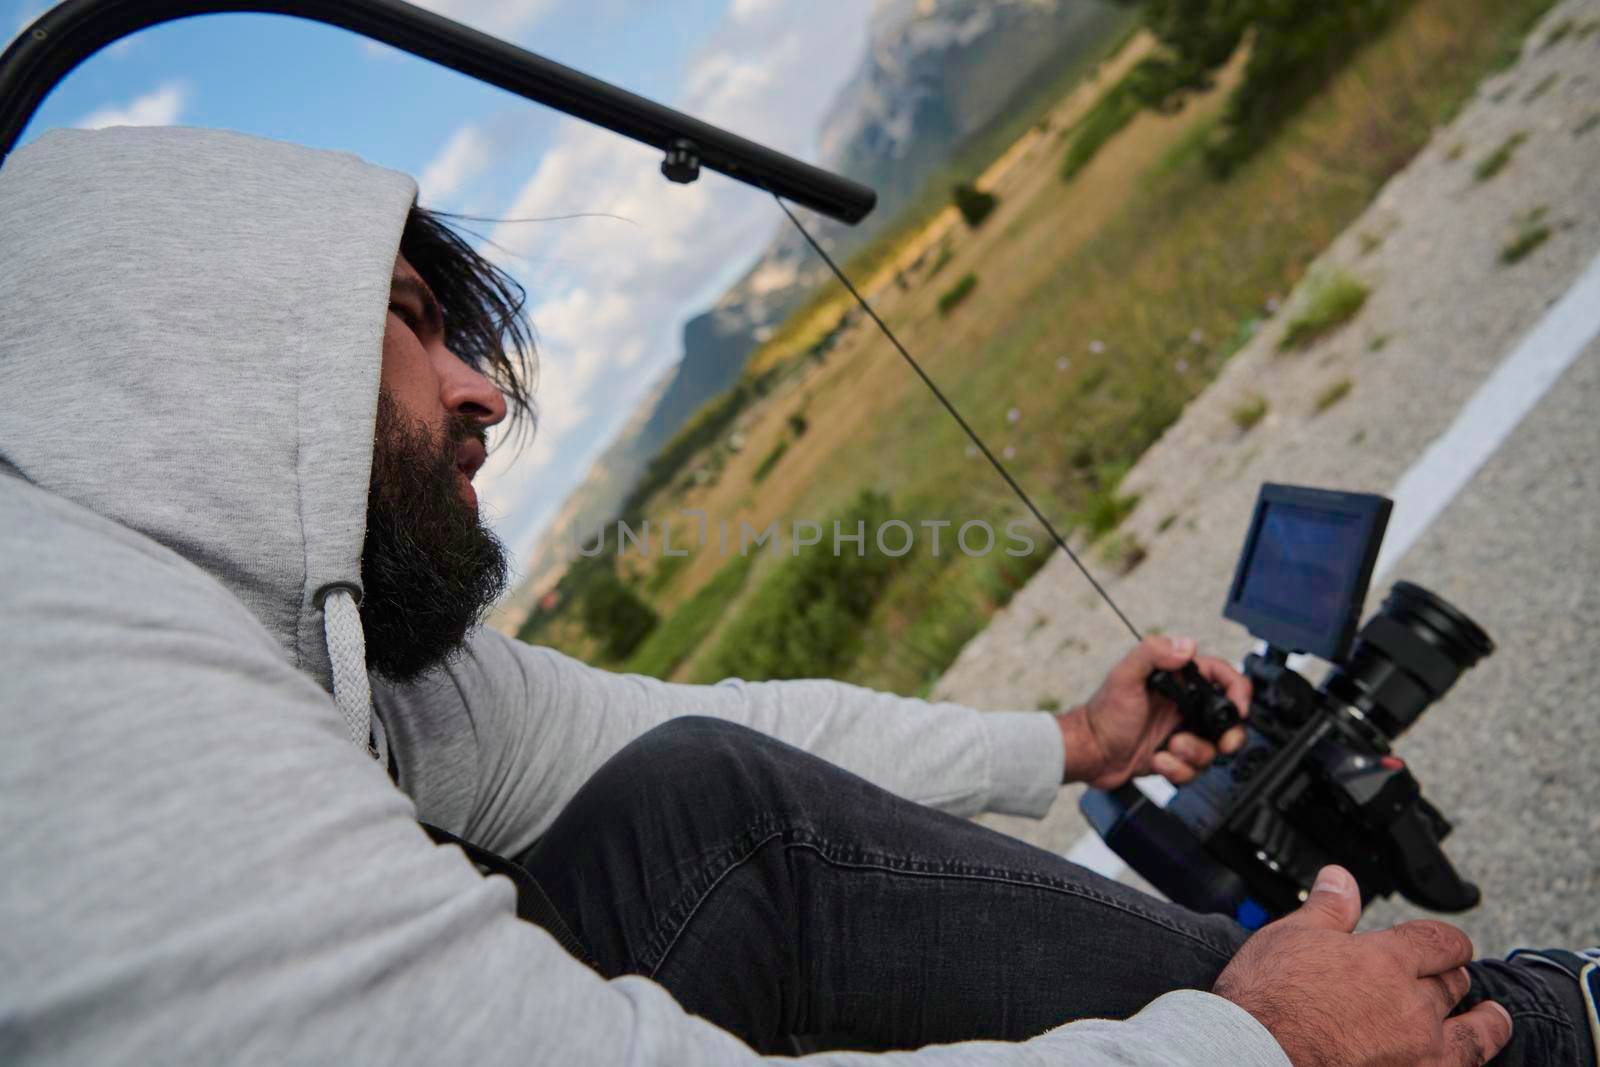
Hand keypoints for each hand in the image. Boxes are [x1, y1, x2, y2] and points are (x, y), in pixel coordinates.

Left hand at [1056, 634, 1248, 788]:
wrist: (1090, 753)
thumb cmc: (1102, 714)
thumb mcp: (1125, 676)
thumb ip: (1153, 653)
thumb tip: (1186, 645)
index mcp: (1177, 681)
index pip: (1221, 677)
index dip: (1238, 691)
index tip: (1238, 708)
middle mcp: (1183, 706)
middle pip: (1228, 720)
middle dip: (1227, 736)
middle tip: (1220, 743)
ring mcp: (1181, 733)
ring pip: (1213, 749)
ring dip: (1194, 754)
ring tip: (1169, 748)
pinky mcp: (1175, 758)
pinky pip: (1195, 769)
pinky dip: (1179, 770)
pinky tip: (1158, 760)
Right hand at [1214, 865, 1512, 1065]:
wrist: (1255, 1056)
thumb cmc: (1266, 1000)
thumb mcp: (1291, 938)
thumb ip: (1327, 909)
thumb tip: (1340, 877)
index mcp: (1387, 960)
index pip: (1438, 941)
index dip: (1447, 940)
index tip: (1449, 943)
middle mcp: (1413, 1006)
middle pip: (1454, 984)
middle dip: (1453, 977)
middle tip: (1451, 978)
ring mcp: (1418, 1053)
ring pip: (1473, 1035)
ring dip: (1486, 1024)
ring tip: (1494, 1019)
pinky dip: (1464, 1060)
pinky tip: (1459, 1060)